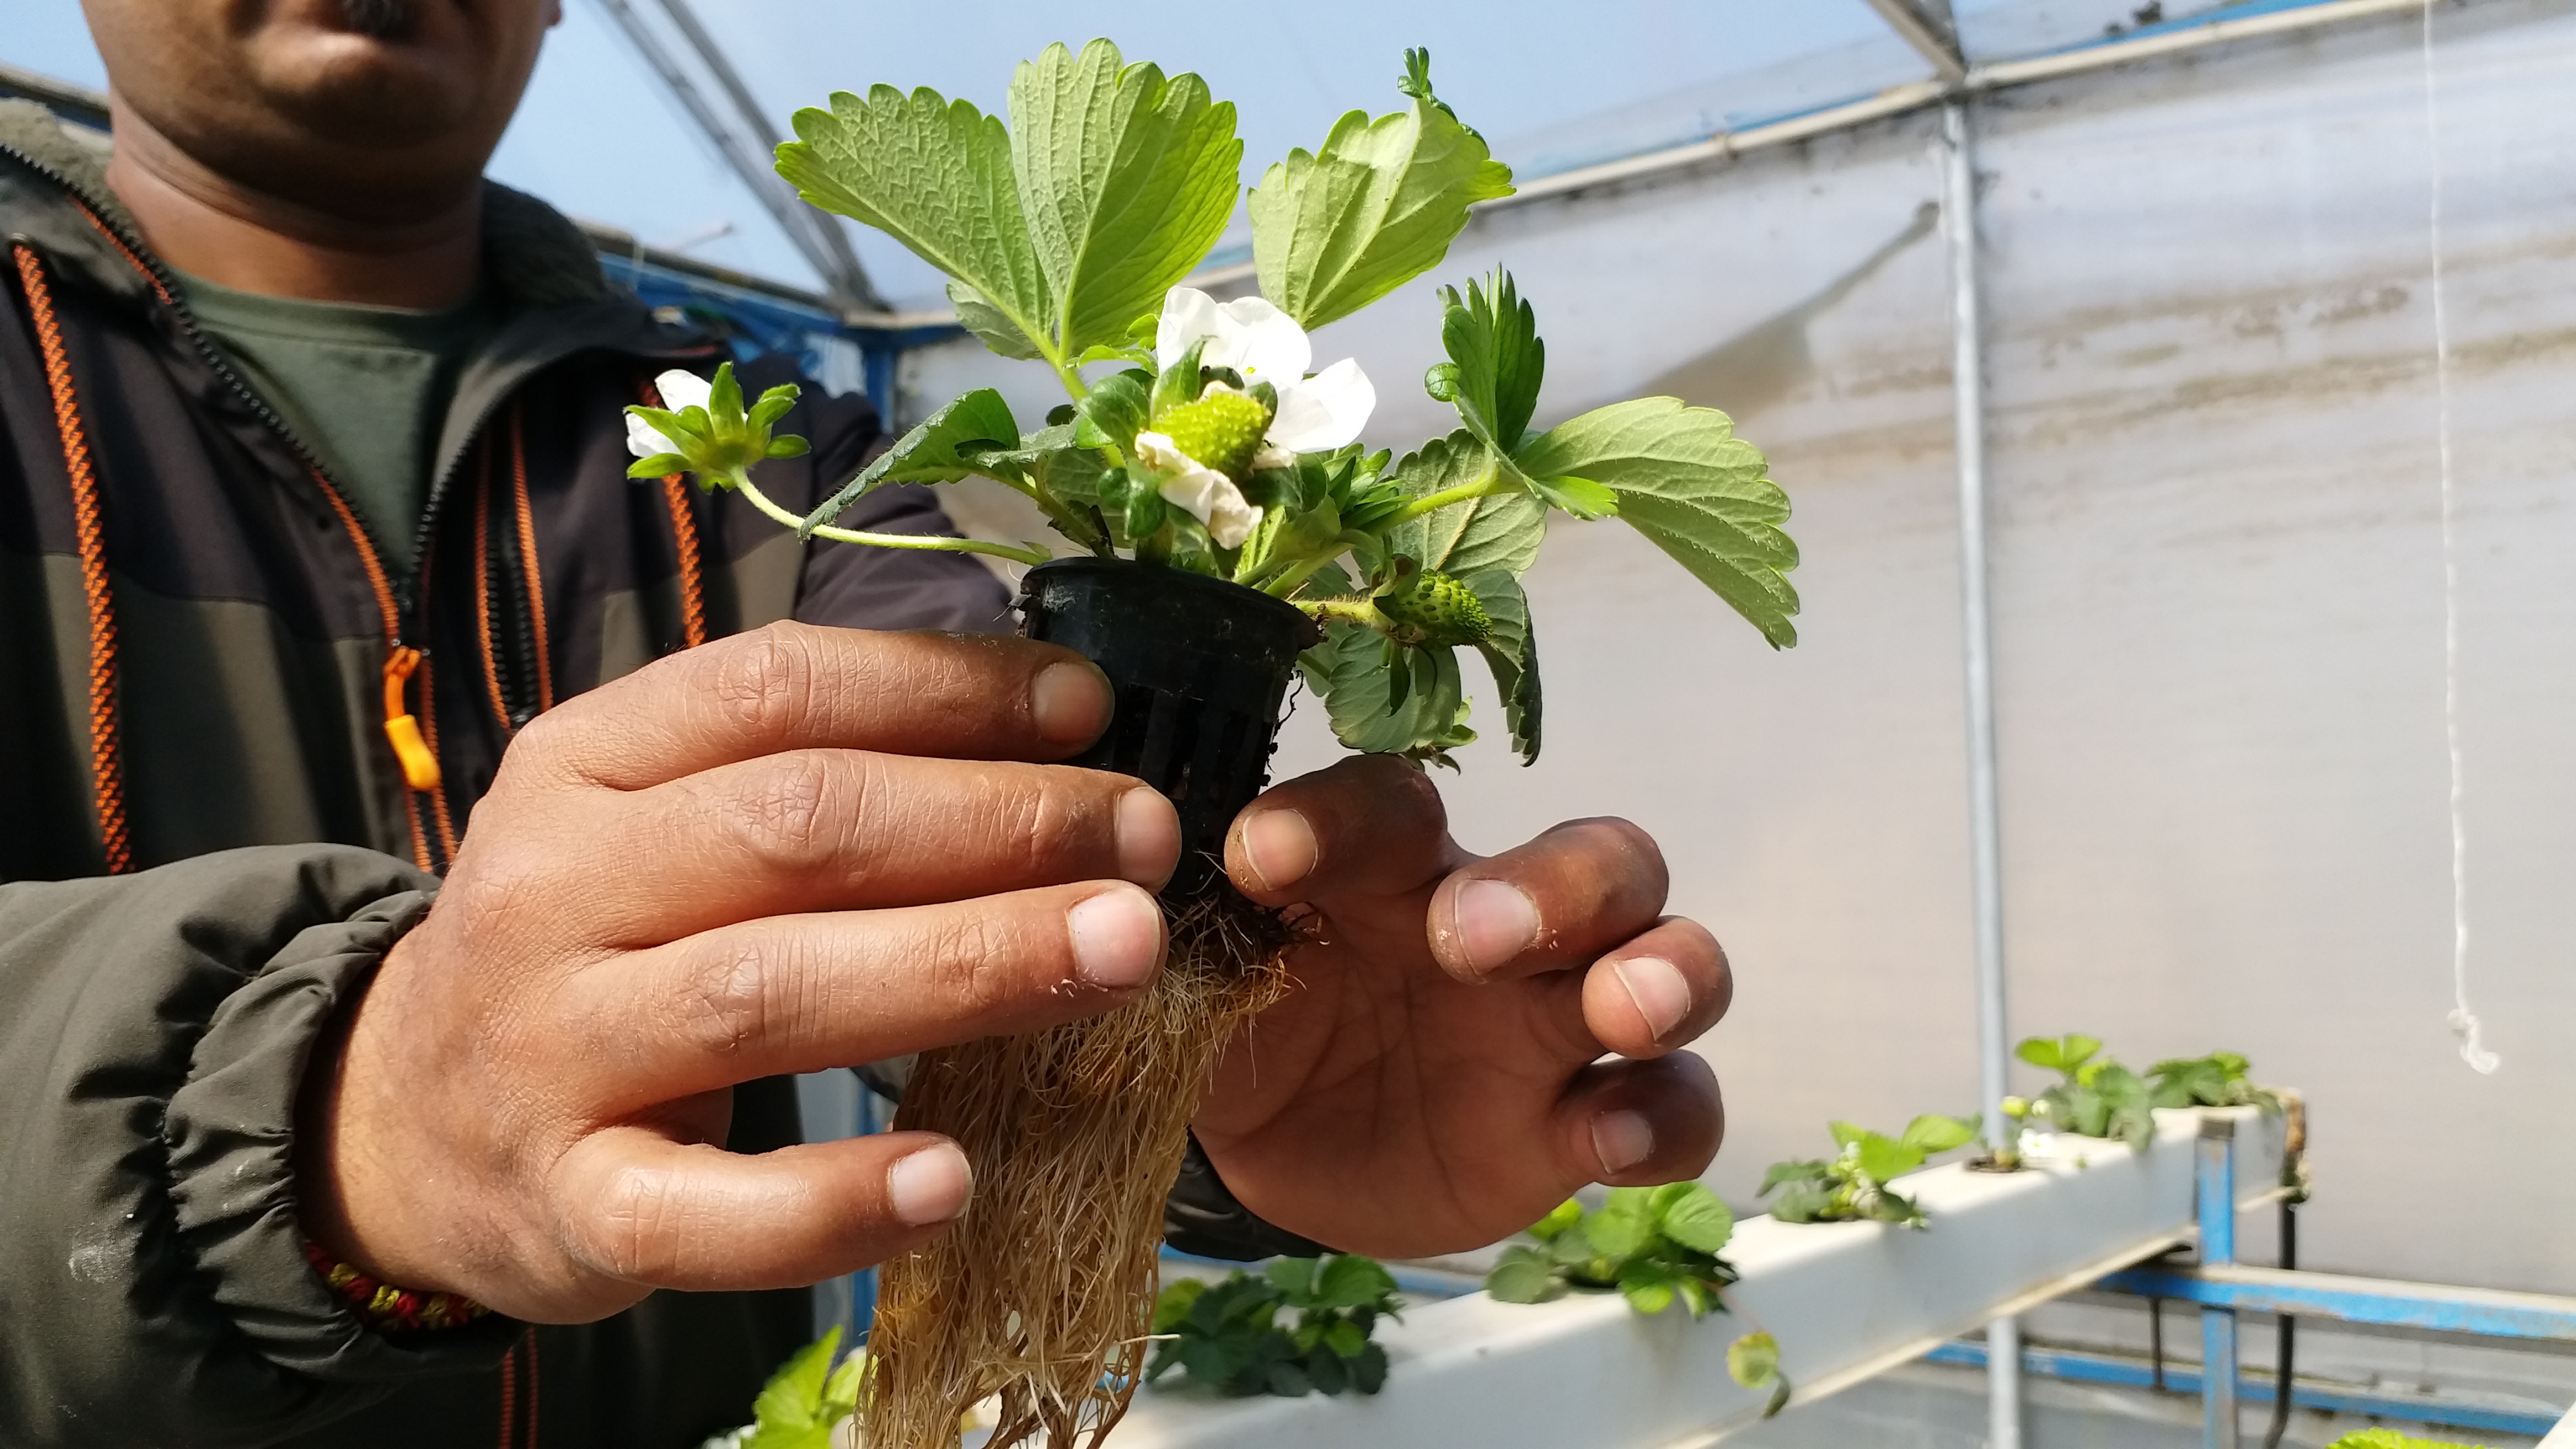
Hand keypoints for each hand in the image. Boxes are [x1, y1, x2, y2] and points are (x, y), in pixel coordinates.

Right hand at [297, 623, 1182, 1322]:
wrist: (397, 1127)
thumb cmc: (592, 947)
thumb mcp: (653, 822)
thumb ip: (811, 768)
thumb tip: (1051, 722)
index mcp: (584, 764)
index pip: (775, 688)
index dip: (945, 688)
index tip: (1090, 707)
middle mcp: (554, 890)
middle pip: (796, 829)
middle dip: (994, 823)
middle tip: (1145, 837)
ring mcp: (551, 1052)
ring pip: (768, 992)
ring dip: (964, 966)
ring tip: (1119, 952)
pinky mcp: (570, 1207)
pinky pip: (706, 1211)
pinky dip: (830, 1201)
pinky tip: (951, 1180)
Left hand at [1193, 757, 1730, 1256]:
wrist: (1270, 1158)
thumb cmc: (1243, 1029)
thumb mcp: (1195, 989)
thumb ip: (1175, 943)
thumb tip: (1098, 900)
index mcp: (1385, 869)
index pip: (1391, 805)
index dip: (1335, 817)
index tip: (1257, 857)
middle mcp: (1494, 922)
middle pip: (1586, 858)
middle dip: (1549, 887)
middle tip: (1468, 939)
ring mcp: (1553, 1022)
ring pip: (1669, 955)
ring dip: (1662, 972)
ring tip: (1623, 1011)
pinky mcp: (1579, 1121)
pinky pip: (1673, 1107)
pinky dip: (1661, 1116)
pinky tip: (1608, 1139)